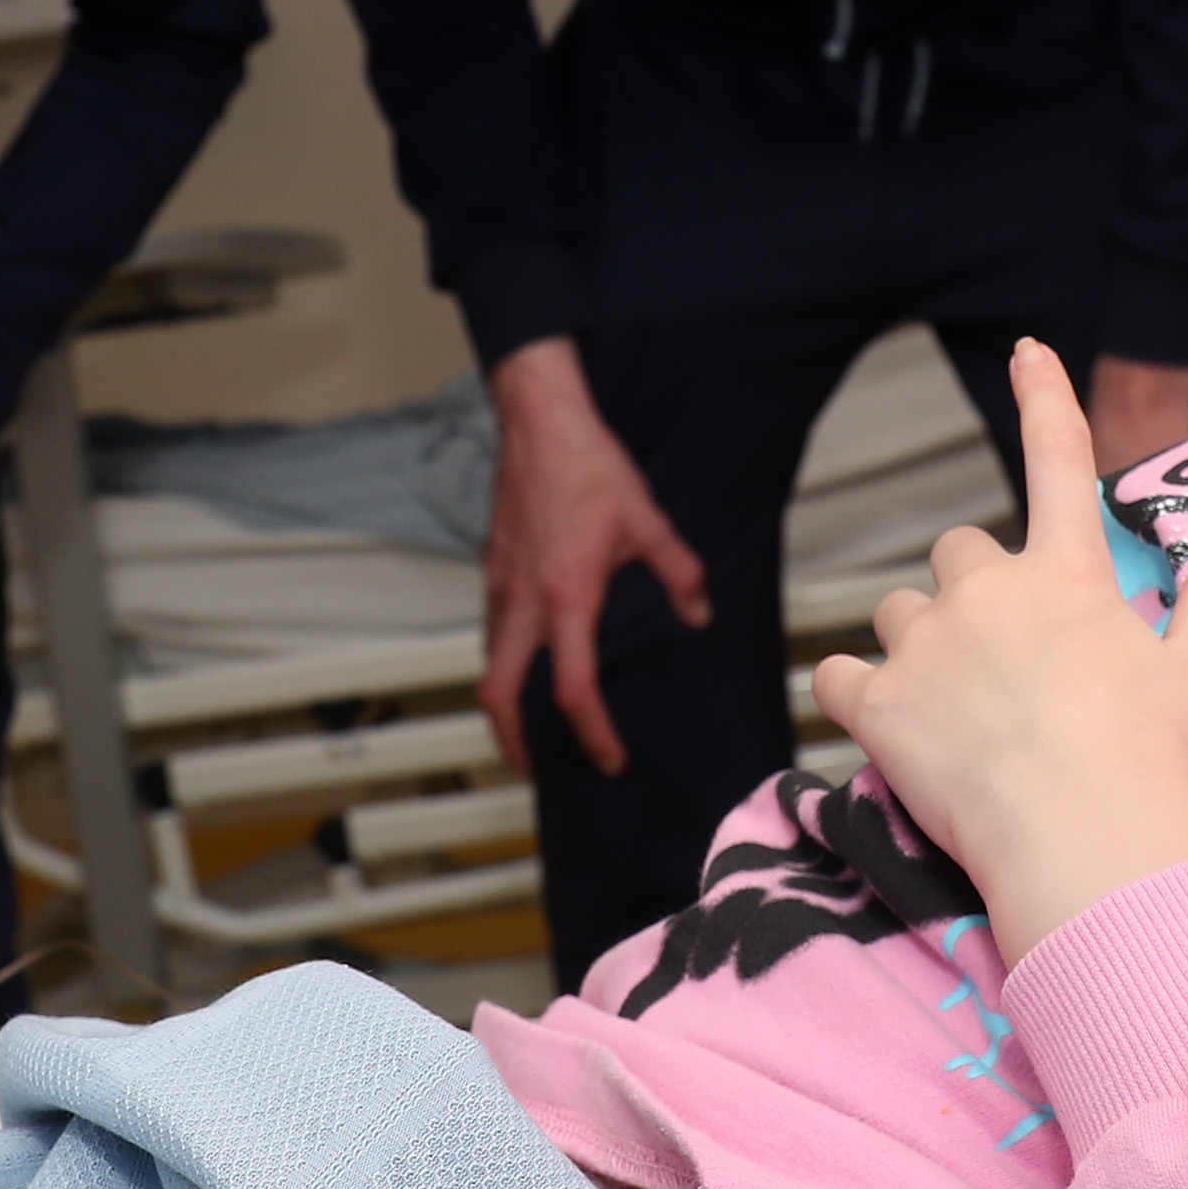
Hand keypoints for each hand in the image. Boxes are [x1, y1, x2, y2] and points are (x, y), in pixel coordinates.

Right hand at [481, 337, 708, 777]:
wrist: (539, 421)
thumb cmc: (589, 466)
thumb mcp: (647, 521)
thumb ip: (679, 573)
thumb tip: (697, 613)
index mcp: (567, 599)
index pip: (573, 690)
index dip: (592, 734)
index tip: (610, 758)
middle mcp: (523, 602)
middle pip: (499, 695)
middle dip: (512, 741)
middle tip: (536, 767)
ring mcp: (499, 586)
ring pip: (490, 663)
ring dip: (506, 700)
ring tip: (531, 722)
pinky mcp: (491, 568)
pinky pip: (491, 630)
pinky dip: (503, 659)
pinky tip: (529, 657)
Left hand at [809, 340, 1187, 966]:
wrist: (1083, 843)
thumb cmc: (1147, 761)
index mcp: (1067, 576)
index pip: (1059, 463)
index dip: (1043, 399)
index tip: (1026, 350)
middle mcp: (989, 590)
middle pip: (957, 551)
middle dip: (970, 591)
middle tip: (1000, 660)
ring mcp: (928, 643)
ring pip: (896, 611)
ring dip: (914, 643)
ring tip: (955, 710)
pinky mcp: (879, 702)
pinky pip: (840, 675)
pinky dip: (855, 694)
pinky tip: (885, 730)